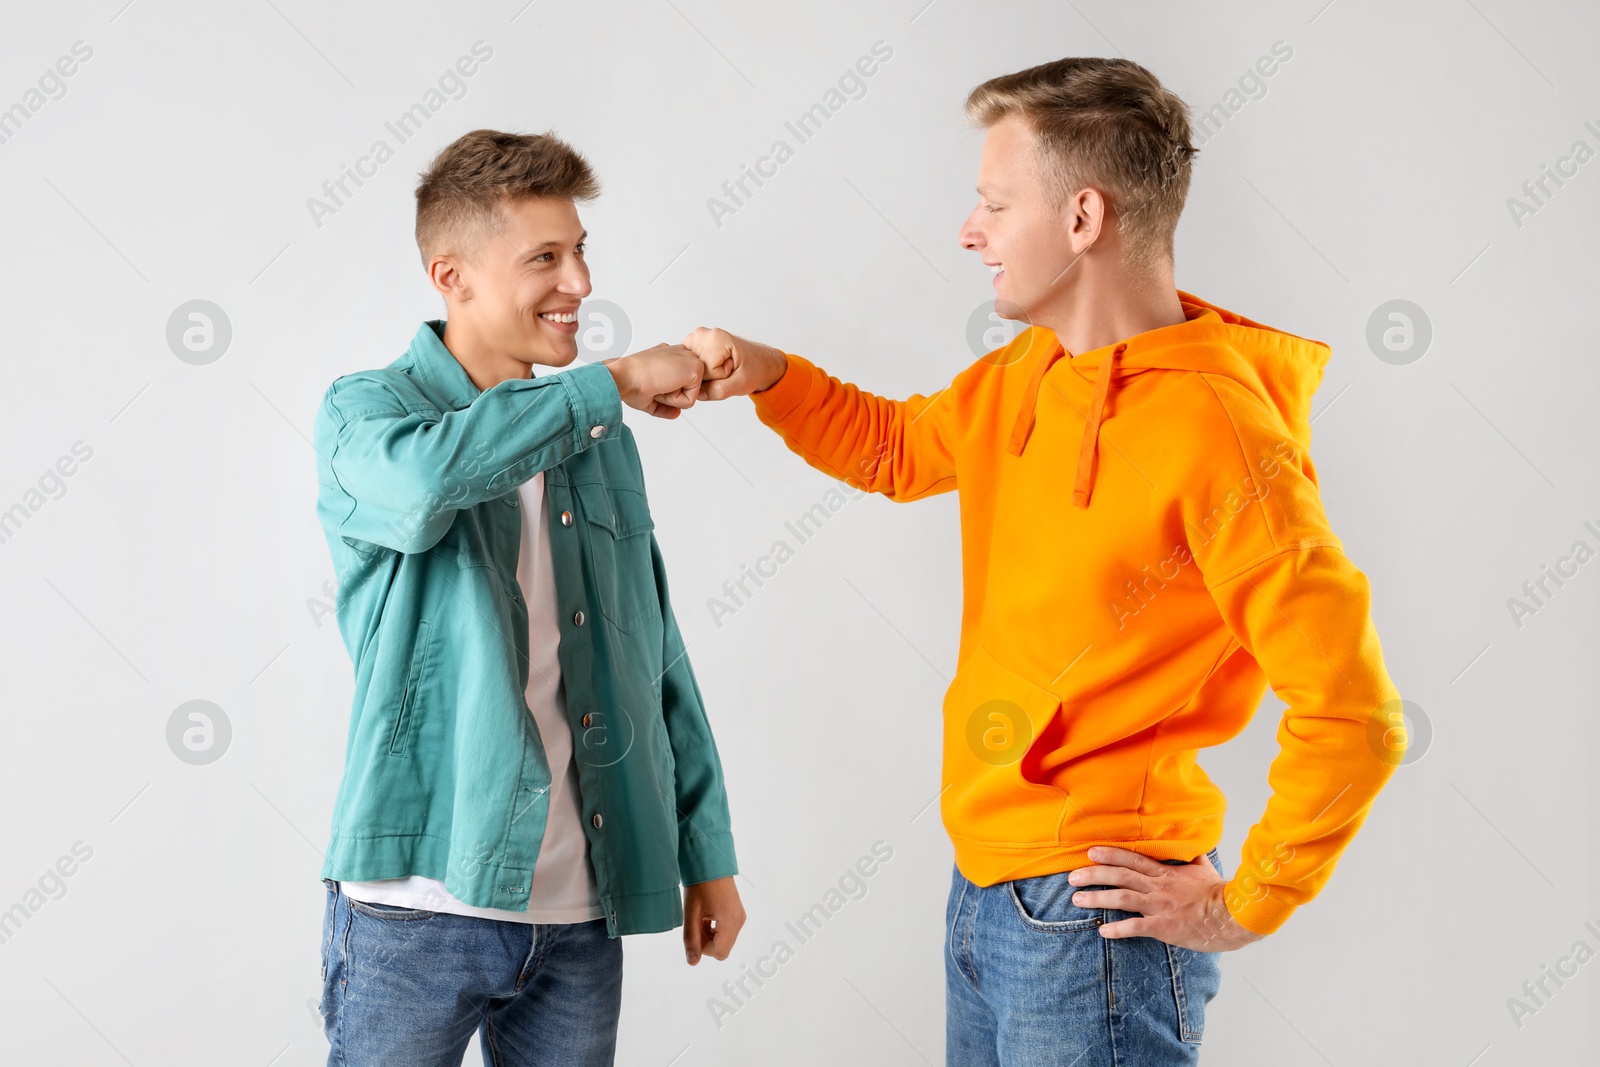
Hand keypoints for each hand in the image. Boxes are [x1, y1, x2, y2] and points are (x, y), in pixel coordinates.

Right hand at [603, 343, 703, 418]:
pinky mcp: (695, 368)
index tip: (652, 382)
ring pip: (691, 394)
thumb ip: (666, 405)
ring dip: (672, 397)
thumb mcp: (650, 395)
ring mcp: (689, 359)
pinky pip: (691, 400)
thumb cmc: (630, 380)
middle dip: (671, 395)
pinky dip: (675, 400)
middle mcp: (680, 354)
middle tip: (655, 384)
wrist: (625, 375)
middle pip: (688, 388)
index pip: (681, 381)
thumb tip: (676, 413)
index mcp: (670, 355)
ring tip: (659, 384)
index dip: (668, 391)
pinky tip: (664, 385)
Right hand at [681, 327, 787, 399]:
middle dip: (710, 376)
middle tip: (727, 369)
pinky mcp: (692, 345)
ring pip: (691, 369)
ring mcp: (695, 339)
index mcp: (715, 338)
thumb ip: (720, 390)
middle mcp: (702, 334)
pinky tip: (713, 366)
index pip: (703, 371)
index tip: (731, 370)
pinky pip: (690, 367)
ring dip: (705, 374)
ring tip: (721, 367)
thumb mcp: (742, 384)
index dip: (718, 377)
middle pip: (694, 369)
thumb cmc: (753, 369)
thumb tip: (698, 394)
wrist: (759, 361)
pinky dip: (701, 372)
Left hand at [683, 876, 744, 964]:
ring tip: (699, 917)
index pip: (719, 952)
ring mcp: (740, 916)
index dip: (703, 947)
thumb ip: (691, 939)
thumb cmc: (699, 885)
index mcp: (730, 921)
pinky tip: (706, 915)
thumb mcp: (691, 913)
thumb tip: (693, 962)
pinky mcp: (737, 912)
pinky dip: (715, 928)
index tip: (694, 930)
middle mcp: (739, 921)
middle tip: (696, 923)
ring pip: (725, 940)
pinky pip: (727, 930)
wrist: (710, 861)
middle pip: (723, 948)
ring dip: (710, 935)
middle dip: (706, 942)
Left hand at [1067, 845, 1266, 951]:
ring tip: (1077, 900)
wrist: (1233, 914)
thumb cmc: (1218, 893)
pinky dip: (1118, 929)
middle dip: (1093, 875)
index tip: (1090, 853)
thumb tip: (1193, 844)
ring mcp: (1159, 906)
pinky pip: (1137, 927)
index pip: (1131, 859)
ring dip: (1097, 898)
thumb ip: (1193, 858)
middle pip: (1120, 876)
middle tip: (1071, 877)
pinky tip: (1102, 931)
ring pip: (1122, 898)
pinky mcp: (1164, 927)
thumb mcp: (1204, 869)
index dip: (1109, 855)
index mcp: (1165, 873)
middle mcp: (1158, 887)